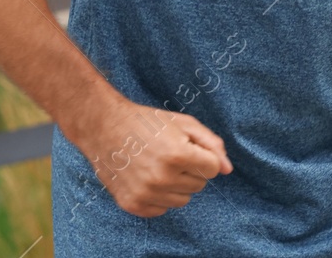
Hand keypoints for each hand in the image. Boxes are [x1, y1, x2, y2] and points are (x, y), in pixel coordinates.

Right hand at [72, 96, 233, 216]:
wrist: (104, 127)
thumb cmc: (148, 122)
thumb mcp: (184, 123)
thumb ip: (212, 144)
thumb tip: (227, 170)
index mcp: (177, 155)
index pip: (212, 169)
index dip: (203, 156)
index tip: (187, 146)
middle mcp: (161, 178)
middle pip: (200, 185)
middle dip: (191, 169)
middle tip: (170, 153)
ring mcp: (145, 194)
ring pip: (183, 199)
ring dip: (177, 184)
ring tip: (159, 164)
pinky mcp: (132, 205)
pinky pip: (163, 209)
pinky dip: (160, 196)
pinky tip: (148, 177)